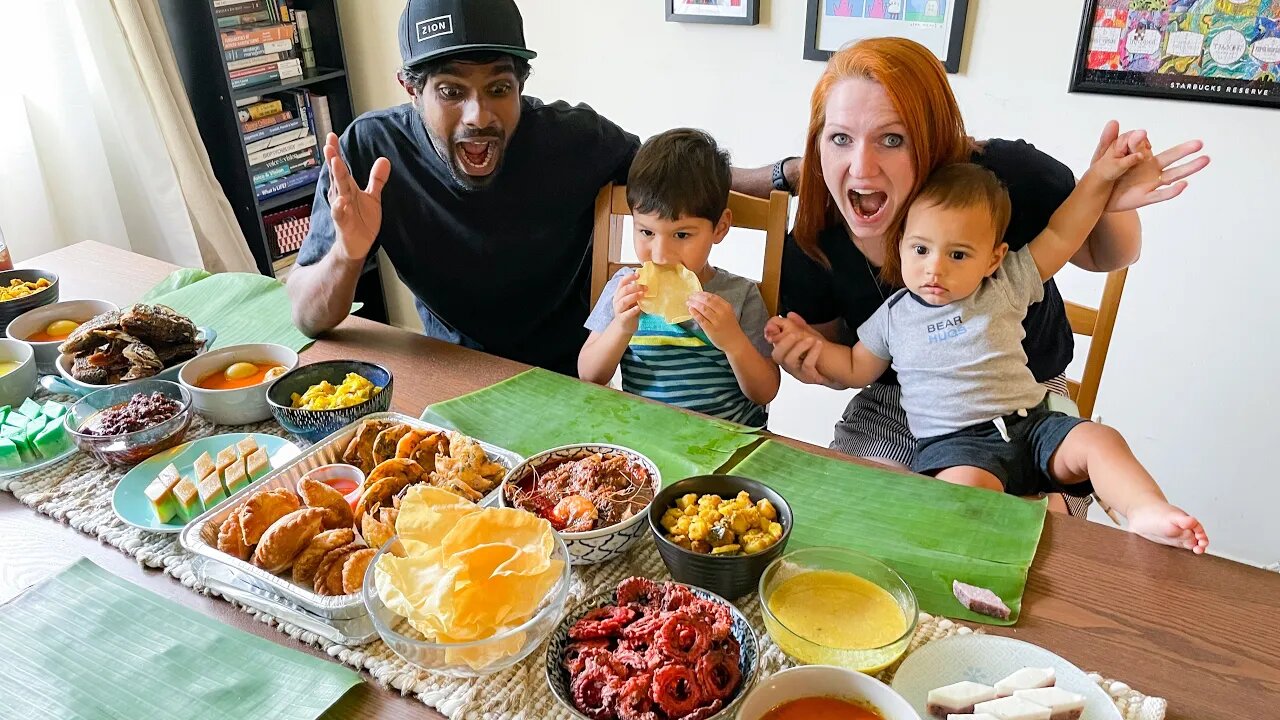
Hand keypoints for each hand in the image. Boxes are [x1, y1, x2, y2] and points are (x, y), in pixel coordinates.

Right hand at [325, 133, 390, 261]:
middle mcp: (341, 196)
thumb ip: (377, 179)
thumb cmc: (362, 219)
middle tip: (330, 146)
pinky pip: (339, 215)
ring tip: (335, 163)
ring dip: (336, 178)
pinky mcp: (343, 224)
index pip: (340, 167)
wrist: (357, 245)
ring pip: (338, 191)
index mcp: (347, 188)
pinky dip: (339, 208)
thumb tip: (384, 159)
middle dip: (334, 160)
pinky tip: (340, 200)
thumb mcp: (372, 197)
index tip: (332, 136)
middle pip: (338, 175)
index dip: (336, 152)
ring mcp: (341, 210)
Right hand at [610, 272, 644, 333]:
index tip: (638, 275)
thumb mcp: (633, 300)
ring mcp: (618, 309)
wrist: (625, 326)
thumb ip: (637, 292)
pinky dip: (632, 310)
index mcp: (619, 293)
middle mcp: (617, 300)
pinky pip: (626, 314)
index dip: (629, 277)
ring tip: (642, 294)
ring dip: (633, 296)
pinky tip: (638, 308)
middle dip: (635, 287)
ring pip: (623, 301)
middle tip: (645, 287)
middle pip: (624, 290)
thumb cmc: (630, 310)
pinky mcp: (622, 319)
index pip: (622, 282)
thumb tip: (648, 283)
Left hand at [688, 292, 747, 351]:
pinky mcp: (710, 329)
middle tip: (690, 296)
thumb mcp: (728, 313)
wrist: (735, 342)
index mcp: (726, 307)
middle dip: (696, 297)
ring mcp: (716, 321)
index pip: (712, 297)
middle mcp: (722, 312)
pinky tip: (690, 310)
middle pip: (707, 301)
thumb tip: (703, 299)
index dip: (702, 294)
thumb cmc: (730, 327)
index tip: (696, 293)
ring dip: (694, 304)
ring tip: (688, 302)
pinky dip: (694, 313)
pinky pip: (700, 319)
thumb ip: (718, 306)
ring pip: (703, 309)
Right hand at [765, 313, 836, 386]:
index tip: (774, 326)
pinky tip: (819, 345)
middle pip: (776, 355)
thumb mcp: (808, 336)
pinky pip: (806, 366)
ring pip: (789, 361)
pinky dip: (812, 353)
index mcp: (786, 352)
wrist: (837, 368)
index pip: (773, 343)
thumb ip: (798, 325)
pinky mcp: (808, 377)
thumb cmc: (820, 354)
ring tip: (811, 339)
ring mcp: (797, 372)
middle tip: (794, 334)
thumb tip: (789, 314)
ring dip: (799, 347)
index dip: (770, 334)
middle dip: (783, 342)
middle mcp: (788, 363)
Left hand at [1092, 120, 1209, 210]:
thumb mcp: (1104, 156)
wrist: (1098, 195)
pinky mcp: (1144, 198)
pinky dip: (1172, 191)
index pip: (1146, 146)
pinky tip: (1183, 185)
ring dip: (1189, 168)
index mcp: (1142, 157)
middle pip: (1171, 158)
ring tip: (1204, 160)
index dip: (1142, 143)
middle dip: (1185, 150)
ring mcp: (1150, 183)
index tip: (1137, 137)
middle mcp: (1150, 169)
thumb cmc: (1105, 174)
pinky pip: (1161, 195)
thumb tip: (1114, 121)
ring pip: (1173, 175)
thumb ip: (1110, 140)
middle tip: (1199, 143)